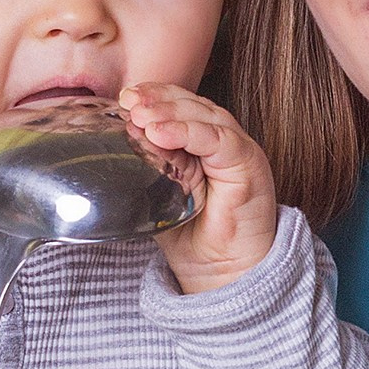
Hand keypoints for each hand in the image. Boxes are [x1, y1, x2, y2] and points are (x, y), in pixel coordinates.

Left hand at [117, 83, 279, 293]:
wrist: (223, 272)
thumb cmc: (193, 235)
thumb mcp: (159, 194)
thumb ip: (147, 166)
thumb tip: (119, 139)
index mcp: (203, 142)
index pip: (181, 105)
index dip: (155, 96)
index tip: (125, 97)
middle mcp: (224, 139)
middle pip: (192, 104)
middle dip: (159, 99)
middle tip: (130, 101)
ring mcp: (239, 149)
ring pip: (206, 116)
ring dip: (171, 113)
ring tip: (142, 117)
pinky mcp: (249, 164)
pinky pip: (220, 140)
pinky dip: (190, 133)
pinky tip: (162, 134)